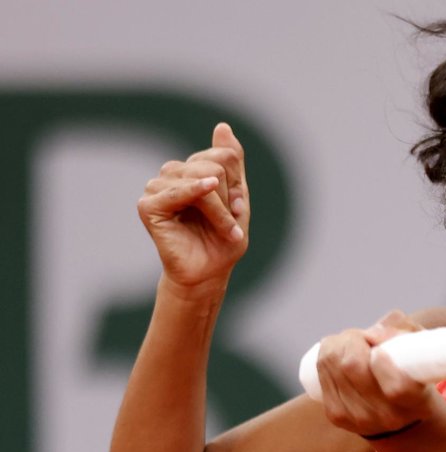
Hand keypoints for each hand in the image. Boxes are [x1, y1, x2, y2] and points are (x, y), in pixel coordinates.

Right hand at [137, 123, 249, 297]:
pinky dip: (196, 195)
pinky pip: (176, 191)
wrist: (209, 272)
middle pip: (214, 166)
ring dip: (220, 209)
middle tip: (231, 223)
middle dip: (230, 198)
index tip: (239, 208)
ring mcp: (158, 188)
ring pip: (202, 178)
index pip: (223, 156)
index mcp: (191, 170)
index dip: (237, 184)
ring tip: (224, 229)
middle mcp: (172, 174)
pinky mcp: (148, 205)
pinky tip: (207, 191)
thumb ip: (231, 161)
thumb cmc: (222, 239)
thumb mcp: (236, 197)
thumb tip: (222, 127)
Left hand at [314, 311, 438, 437]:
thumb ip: (403, 333)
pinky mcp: (336, 415)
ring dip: (340, 343)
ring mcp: (359, 419)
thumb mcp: (420, 350)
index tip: (381, 349)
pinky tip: (339, 352)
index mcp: (418, 404)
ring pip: (334, 364)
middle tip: (365, 336)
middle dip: (355, 339)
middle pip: (354, 367)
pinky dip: (327, 353)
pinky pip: (322, 372)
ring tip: (354, 343)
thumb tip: (373, 333)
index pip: (397, 388)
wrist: (395, 411)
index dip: (383, 362)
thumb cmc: (412, 371)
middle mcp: (389, 418)